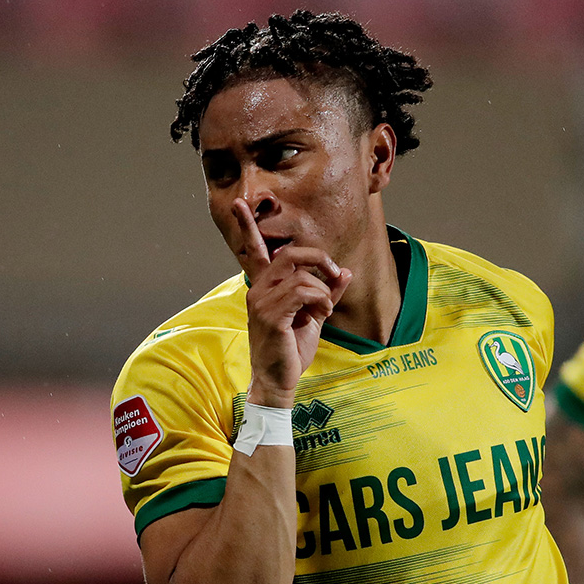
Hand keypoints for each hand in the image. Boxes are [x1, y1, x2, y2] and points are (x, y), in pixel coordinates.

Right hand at [233, 199, 350, 405]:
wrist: (280, 379)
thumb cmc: (291, 348)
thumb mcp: (315, 315)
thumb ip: (328, 292)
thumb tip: (345, 271)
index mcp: (264, 287)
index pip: (254, 250)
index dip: (247, 226)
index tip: (239, 203)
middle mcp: (258, 290)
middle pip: (290, 254)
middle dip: (319, 259)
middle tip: (335, 273)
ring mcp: (261, 302)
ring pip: (301, 275)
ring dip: (323, 289)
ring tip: (325, 307)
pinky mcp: (271, 315)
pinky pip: (303, 291)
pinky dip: (321, 299)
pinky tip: (322, 313)